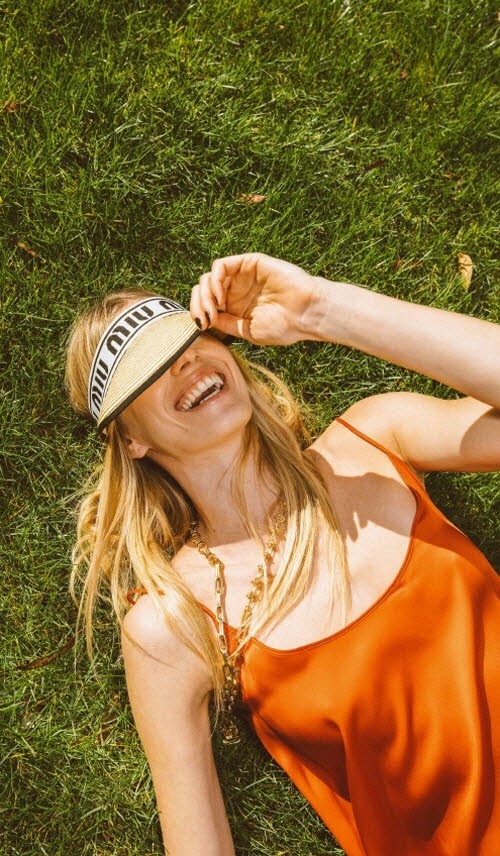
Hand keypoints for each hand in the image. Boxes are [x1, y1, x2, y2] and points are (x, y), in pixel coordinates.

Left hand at [190, 252, 317, 345]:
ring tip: (214, 307)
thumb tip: (204, 320)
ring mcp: (241, 276)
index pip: (205, 305)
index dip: (198, 313)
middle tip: (205, 317)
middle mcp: (236, 290)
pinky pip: (220, 266)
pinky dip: (214, 280)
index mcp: (235, 307)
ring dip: (204, 293)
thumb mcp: (248, 332)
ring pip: (208, 277)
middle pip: (203, 290)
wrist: (305, 313)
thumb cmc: (283, 326)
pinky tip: (221, 295)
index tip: (202, 325)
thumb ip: (226, 324)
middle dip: (198, 303)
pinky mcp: (248, 263)